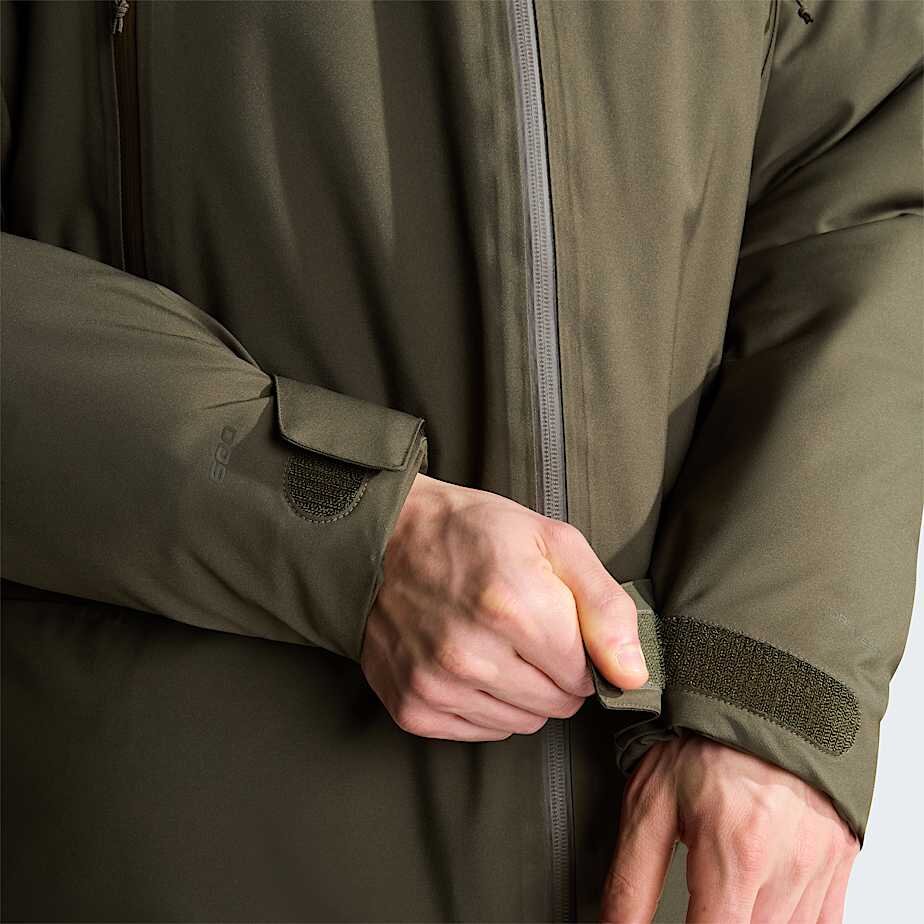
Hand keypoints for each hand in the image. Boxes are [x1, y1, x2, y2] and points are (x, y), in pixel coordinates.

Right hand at [361, 473, 648, 739]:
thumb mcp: (553, 542)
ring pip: (522, 723)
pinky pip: (480, 732)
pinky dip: (486, 705)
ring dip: (523, 692)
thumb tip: (632, 674)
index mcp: (513, 606)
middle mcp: (470, 653)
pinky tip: (471, 663)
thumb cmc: (472, 533)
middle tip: (527, 631)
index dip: (581, 649)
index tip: (558, 623)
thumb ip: (605, 606)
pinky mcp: (412, 706)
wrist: (384, 538)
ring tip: (497, 644)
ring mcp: (435, 684)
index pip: (585, 674)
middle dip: (555, 672)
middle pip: (556, 704)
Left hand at [602, 733, 859, 923]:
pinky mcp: (840, 864)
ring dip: (749, 920)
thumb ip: (632, 878)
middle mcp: (787, 868)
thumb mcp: (651, 801)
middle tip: (699, 897)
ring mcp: (821, 869)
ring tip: (722, 891)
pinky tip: (758, 899)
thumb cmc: (707, 737)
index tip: (679, 923)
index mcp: (736, 853)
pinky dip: (788, 919)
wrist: (767, 691)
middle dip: (718, 922)